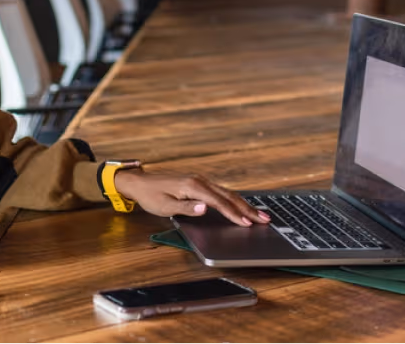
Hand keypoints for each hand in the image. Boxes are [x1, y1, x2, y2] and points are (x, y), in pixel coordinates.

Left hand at [114, 169, 270, 226]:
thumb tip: (206, 207)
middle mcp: (200, 181)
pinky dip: (234, 200)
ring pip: (227, 193)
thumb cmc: (151, 196)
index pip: (219, 203)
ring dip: (244, 204)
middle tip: (264, 219)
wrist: (140, 182)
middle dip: (247, 209)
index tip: (247, 224)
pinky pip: (221, 192)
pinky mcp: (199, 183)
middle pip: (229, 196)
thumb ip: (187, 208)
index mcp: (193, 187)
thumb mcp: (165, 206)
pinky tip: (241, 205)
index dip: (234, 214)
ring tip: (259, 214)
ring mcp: (200, 180)